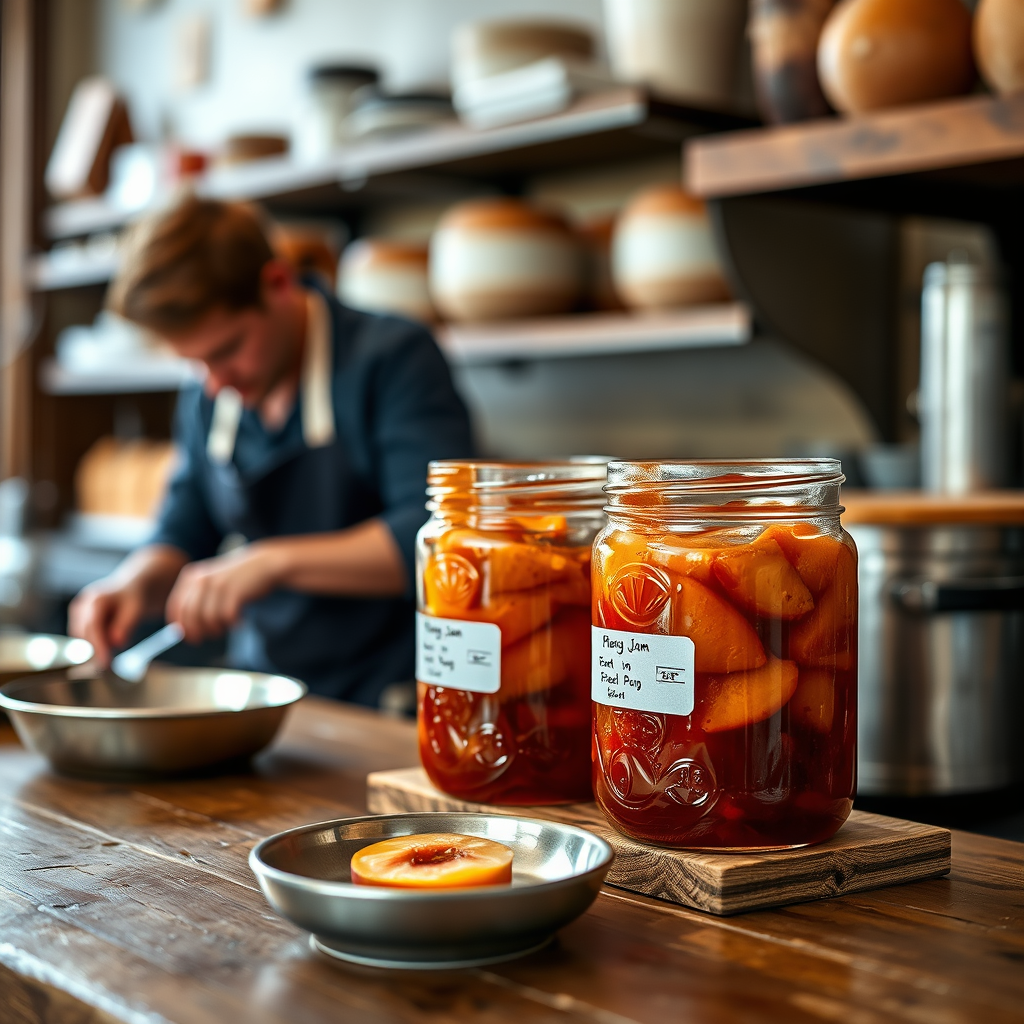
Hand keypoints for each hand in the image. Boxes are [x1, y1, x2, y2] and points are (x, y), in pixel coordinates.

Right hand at [68, 546, 188, 667]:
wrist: (131, 588)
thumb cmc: (134, 598)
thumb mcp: (136, 609)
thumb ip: (125, 625)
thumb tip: (117, 643)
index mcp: (96, 599)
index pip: (93, 627)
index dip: (97, 646)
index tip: (104, 663)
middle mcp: (82, 604)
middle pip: (84, 635)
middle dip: (94, 652)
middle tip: (106, 669)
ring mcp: (78, 612)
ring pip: (82, 638)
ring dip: (93, 649)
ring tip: (108, 658)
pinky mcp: (79, 620)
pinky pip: (84, 638)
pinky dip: (94, 645)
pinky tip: (105, 649)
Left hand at [165, 543, 283, 642]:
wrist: (263, 564)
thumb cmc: (236, 580)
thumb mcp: (210, 583)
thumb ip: (195, 602)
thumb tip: (181, 630)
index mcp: (191, 577)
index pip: (176, 608)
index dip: (182, 626)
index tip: (191, 637)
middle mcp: (201, 579)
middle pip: (190, 615)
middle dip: (199, 631)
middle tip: (211, 635)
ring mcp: (218, 584)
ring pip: (208, 618)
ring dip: (217, 628)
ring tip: (227, 626)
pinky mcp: (234, 591)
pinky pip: (226, 617)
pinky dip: (232, 624)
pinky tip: (239, 621)